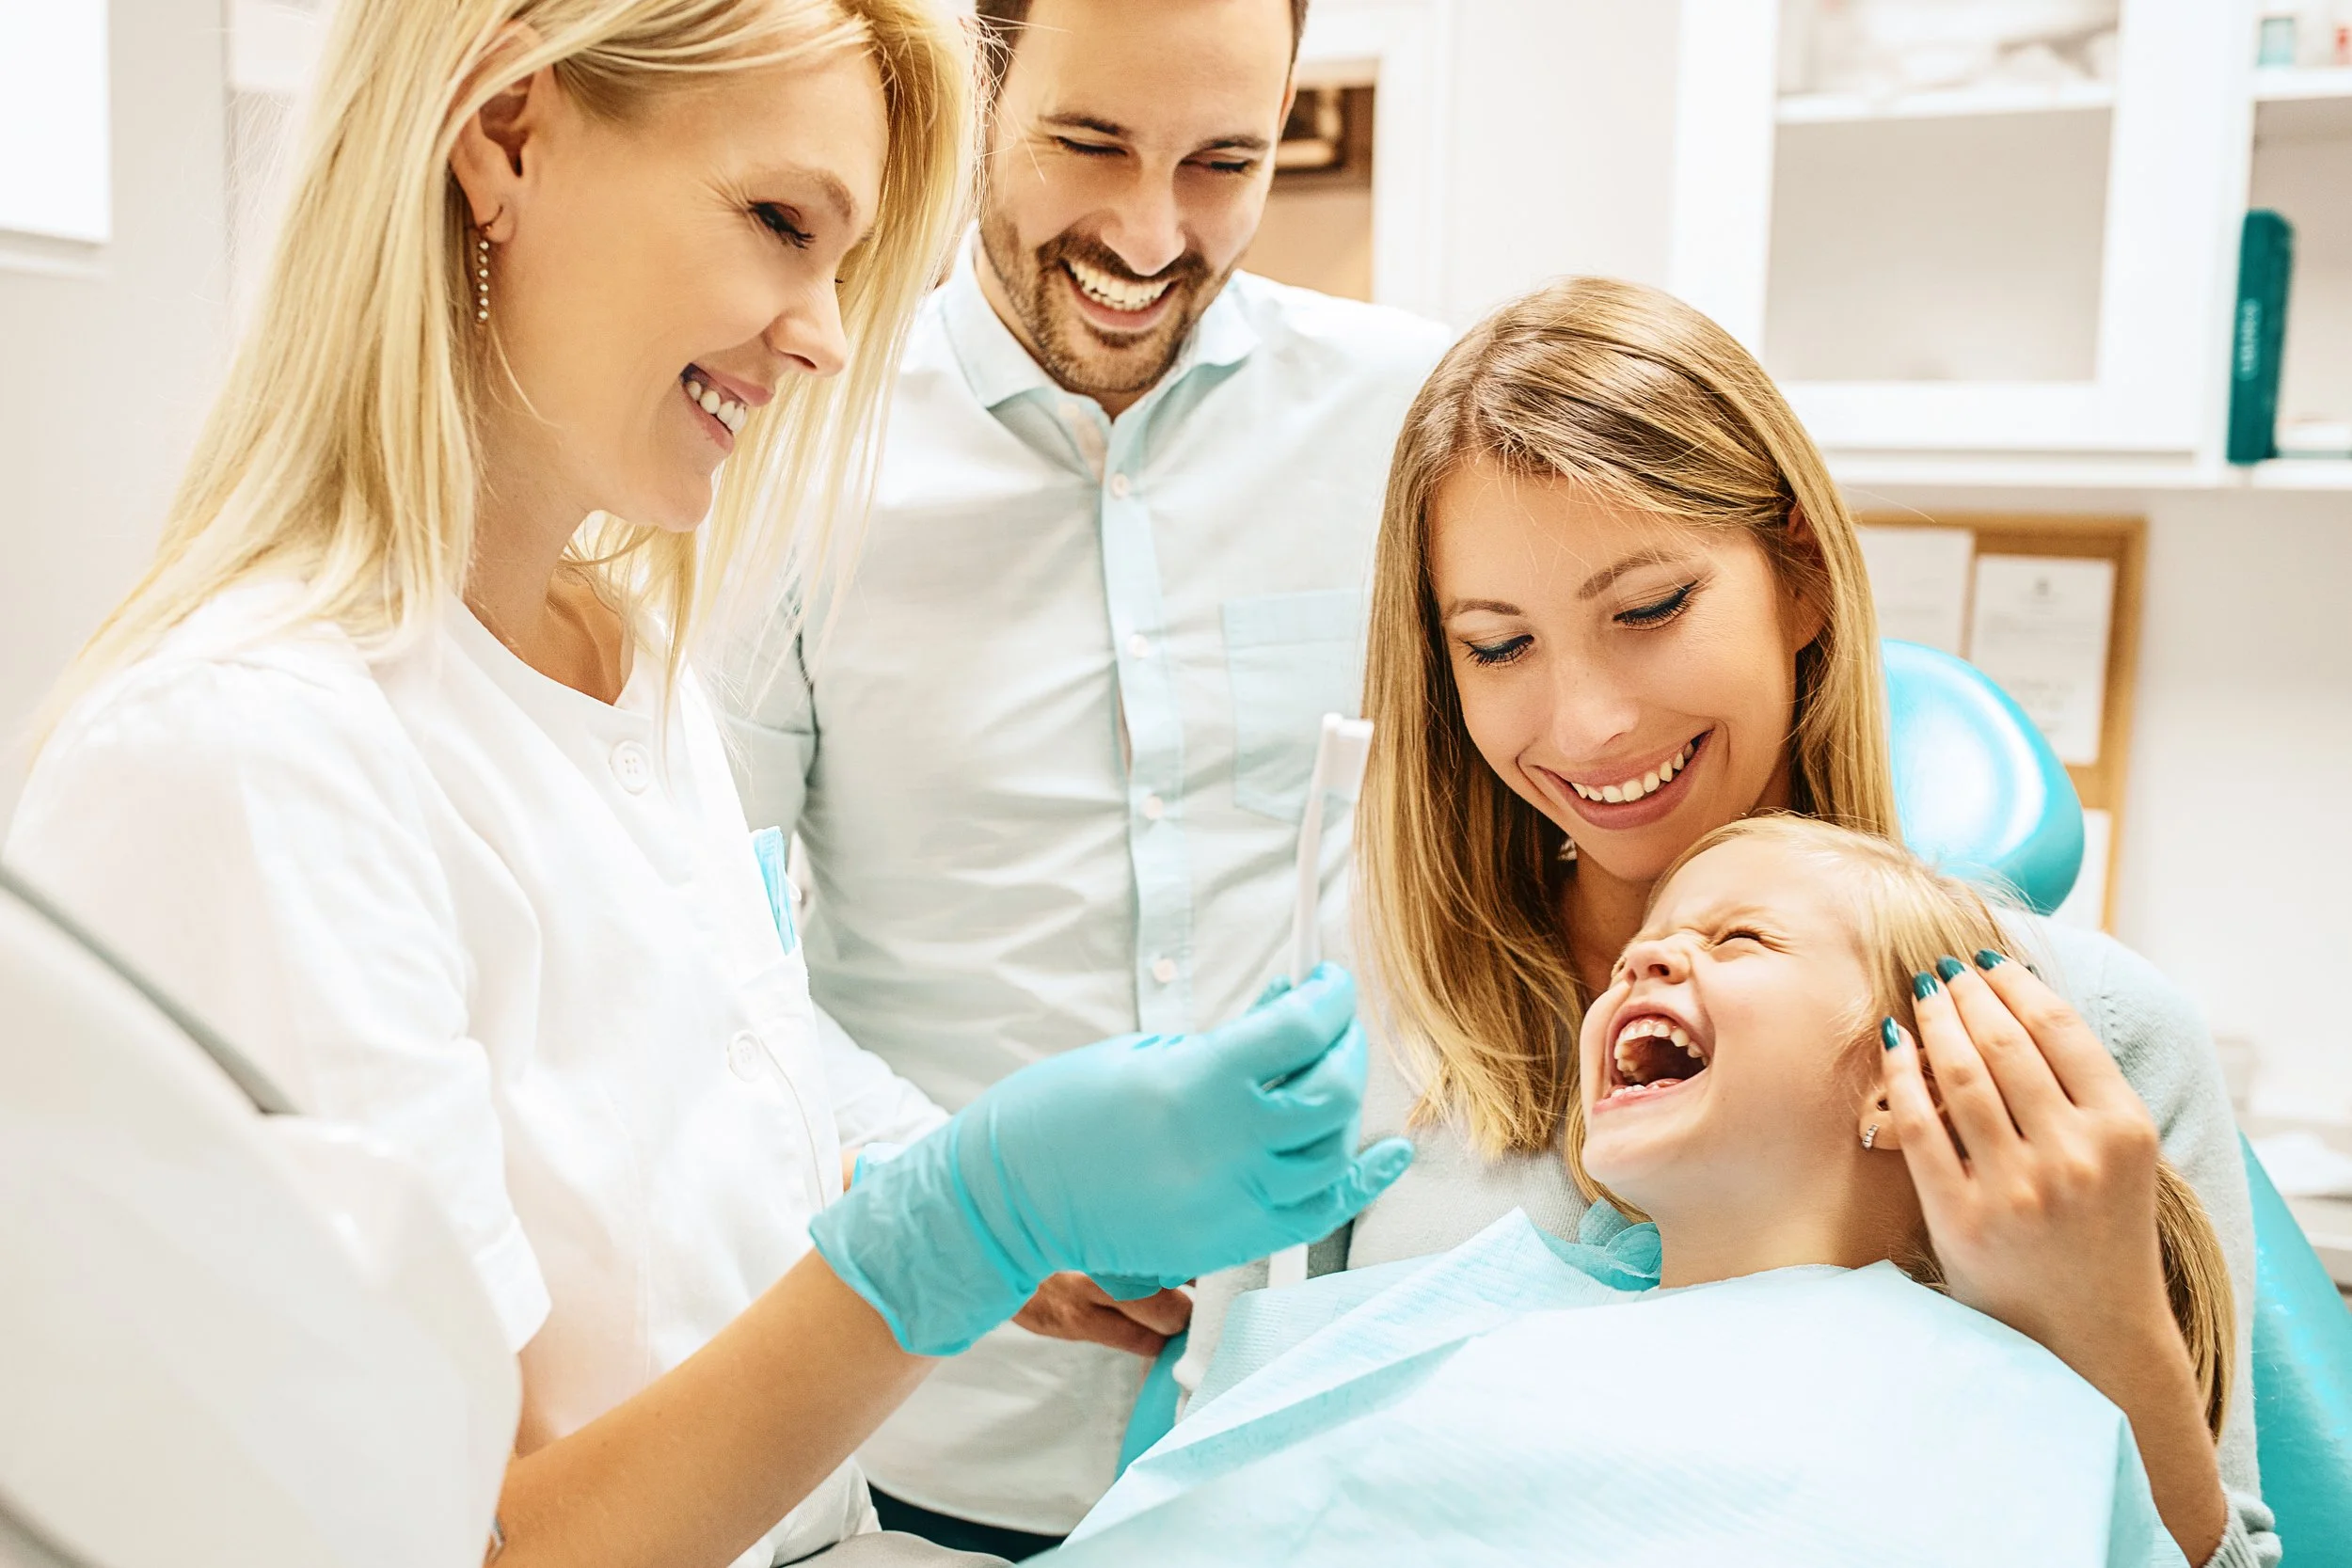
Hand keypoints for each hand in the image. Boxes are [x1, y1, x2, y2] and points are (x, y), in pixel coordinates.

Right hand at [809, 964, 1411, 1355]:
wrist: (1011, 1198)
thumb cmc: (1063, 1112)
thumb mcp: (1147, 1053)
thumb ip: (1230, 1037)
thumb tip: (1292, 1005)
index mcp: (1197, 1087)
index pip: (1300, 1029)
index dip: (1327, 995)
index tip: (1326, 980)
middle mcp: (1227, 1149)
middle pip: (1331, 1090)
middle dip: (1342, 1044)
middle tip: (1329, 1022)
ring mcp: (1233, 1204)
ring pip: (1333, 1150)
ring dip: (1342, 1102)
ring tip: (1327, 1073)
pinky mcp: (1231, 1243)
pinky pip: (1320, 1213)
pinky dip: (1363, 1179)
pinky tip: (1390, 1150)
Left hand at [1883, 948, 2224, 1562]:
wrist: (2094, 1333)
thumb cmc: (2102, 1232)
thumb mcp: (2122, 1155)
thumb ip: (2083, 1087)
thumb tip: (2018, 999)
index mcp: (2124, 1129)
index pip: (2061, 1029)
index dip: (2015, 983)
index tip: (1987, 961)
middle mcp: (2074, 1154)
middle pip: (2003, 1042)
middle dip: (1966, 993)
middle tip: (1942, 969)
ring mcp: (2017, 1187)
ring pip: (1960, 1075)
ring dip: (1934, 1021)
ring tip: (1921, 995)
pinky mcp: (1963, 1218)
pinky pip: (1920, 1126)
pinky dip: (1901, 1075)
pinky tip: (1892, 1042)